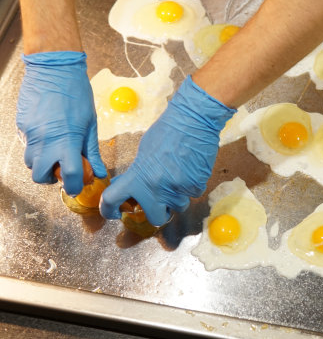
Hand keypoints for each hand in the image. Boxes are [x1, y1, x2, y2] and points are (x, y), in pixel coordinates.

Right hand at [16, 51, 106, 195]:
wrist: (54, 69)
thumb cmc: (77, 94)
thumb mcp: (91, 124)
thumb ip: (92, 151)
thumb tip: (100, 172)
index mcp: (66, 140)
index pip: (69, 175)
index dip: (74, 186)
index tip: (77, 186)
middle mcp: (44, 140)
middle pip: (39, 176)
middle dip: (51, 178)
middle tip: (62, 170)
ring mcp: (29, 133)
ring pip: (30, 161)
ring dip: (42, 162)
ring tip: (56, 150)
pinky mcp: (21, 125)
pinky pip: (26, 144)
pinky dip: (37, 146)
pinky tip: (48, 133)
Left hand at [100, 76, 235, 226]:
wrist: (194, 120)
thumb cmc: (168, 131)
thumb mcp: (143, 151)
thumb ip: (136, 173)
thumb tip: (127, 186)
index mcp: (138, 177)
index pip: (113, 200)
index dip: (109, 210)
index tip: (113, 212)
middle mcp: (157, 188)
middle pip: (156, 218)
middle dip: (156, 212)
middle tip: (157, 202)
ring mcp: (179, 189)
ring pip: (178, 206)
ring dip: (176, 197)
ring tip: (178, 177)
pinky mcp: (197, 186)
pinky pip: (192, 194)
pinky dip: (191, 186)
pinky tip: (190, 169)